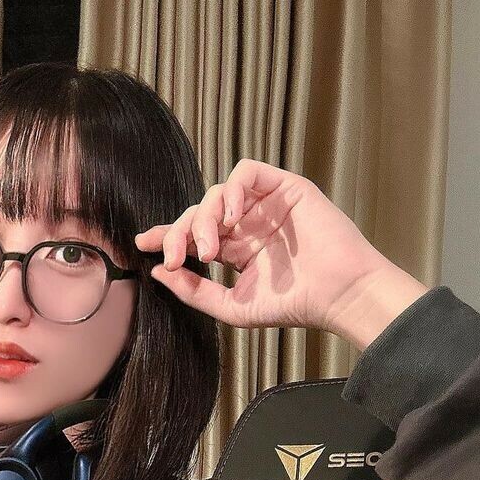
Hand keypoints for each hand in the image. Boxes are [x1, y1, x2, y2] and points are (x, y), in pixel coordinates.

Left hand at [134, 158, 428, 348]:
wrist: (336, 293)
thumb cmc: (292, 304)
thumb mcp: (233, 306)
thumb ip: (196, 291)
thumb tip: (159, 272)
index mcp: (236, 249)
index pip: (194, 235)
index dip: (168, 235)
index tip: (144, 244)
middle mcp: (248, 224)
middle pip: (198, 213)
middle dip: (181, 232)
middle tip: (179, 257)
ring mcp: (265, 204)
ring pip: (217, 193)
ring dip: (205, 218)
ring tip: (211, 248)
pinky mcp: (284, 187)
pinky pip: (247, 172)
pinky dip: (232, 190)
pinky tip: (232, 218)